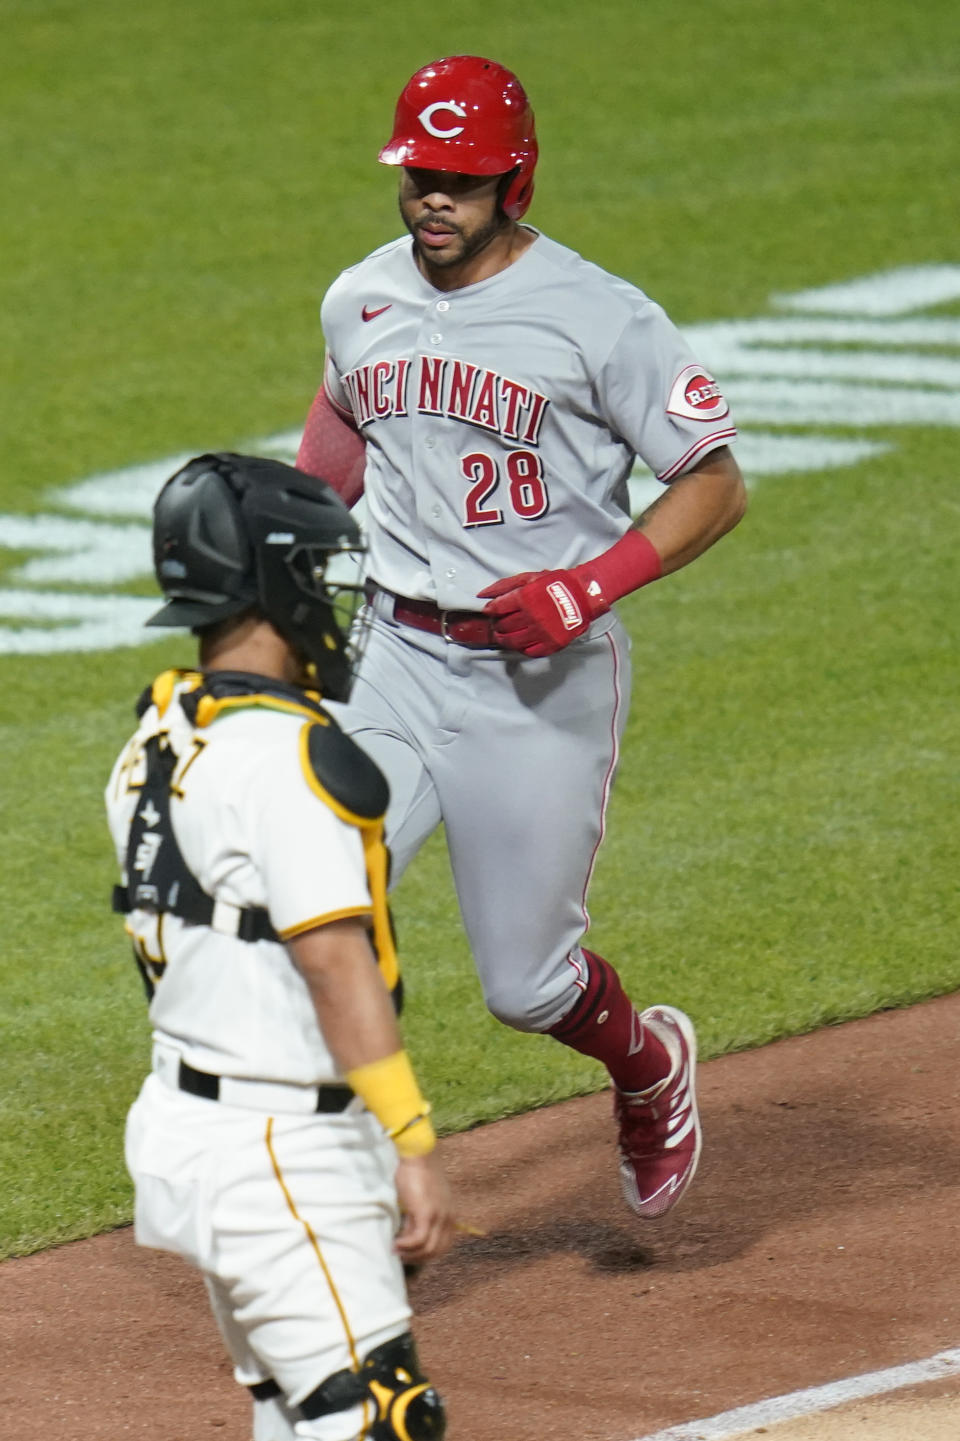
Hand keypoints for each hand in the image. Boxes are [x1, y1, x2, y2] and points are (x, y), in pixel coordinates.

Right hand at [395, 1153, 455, 1263]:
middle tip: (401, 1256)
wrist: (416, 1155)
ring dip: (410, 1254)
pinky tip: (395, 1244)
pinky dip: (406, 1246)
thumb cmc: (416, 1172)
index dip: (427, 1254)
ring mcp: (439, 1216)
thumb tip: (406, 1235)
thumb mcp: (421, 1199)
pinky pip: (418, 1240)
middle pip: (436, 1251)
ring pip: (428, 1249)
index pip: (443, 1245)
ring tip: (395, 1250)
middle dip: (418, 1258)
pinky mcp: (427, 1214)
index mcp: (450, 1214)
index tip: (410, 1254)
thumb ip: (419, 1216)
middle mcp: (448, 1217)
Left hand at [478, 569, 602, 657]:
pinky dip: (522, 648)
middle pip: (503, 626)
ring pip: (513, 642)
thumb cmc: (555, 584)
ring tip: (505, 634)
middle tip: (498, 623)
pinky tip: (522, 641)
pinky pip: (529, 652)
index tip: (491, 610)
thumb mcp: (529, 578)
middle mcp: (531, 617)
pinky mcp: (551, 644)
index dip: (491, 610)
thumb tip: (481, 594)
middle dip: (497, 624)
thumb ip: (504, 585)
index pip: (497, 608)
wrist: (583, 596)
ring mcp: (542, 633)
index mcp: (525, 598)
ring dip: (504, 639)